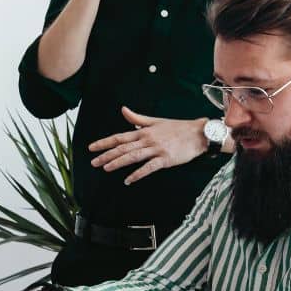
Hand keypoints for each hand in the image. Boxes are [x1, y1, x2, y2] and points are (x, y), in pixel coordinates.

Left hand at [89, 108, 207, 184]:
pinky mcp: (165, 159)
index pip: (120, 137)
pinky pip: (149, 167)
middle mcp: (147, 140)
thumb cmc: (177, 128)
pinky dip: (138, 174)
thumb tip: (123, 110)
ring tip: (106, 168)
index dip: (104, 142)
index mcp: (144, 131)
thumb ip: (137, 119)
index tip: (92, 148)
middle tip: (93, 162)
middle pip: (123, 148)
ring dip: (118, 163)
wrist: (198, 133)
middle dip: (106, 155)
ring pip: (133, 157)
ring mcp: (156, 149)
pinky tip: (128, 180)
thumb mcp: (156, 121)